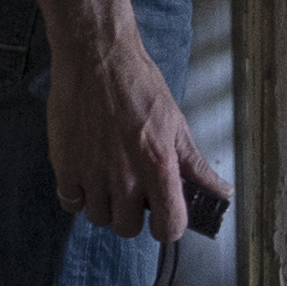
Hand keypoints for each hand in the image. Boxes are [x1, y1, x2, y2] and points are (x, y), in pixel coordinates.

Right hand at [19, 0, 229, 242]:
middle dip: (132, 214)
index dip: (168, 226)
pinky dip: (77, 195)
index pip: (169, 227)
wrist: (95, 57)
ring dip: (104, 204)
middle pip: (127, 228)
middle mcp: (124, 176)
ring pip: (98, 217)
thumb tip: (223, 192)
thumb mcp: (175, 123)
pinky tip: (85, 174)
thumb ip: (195, 165)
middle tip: (131, 189)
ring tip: (106, 177)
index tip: (163, 215)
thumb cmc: (139, 85)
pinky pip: (70, 202)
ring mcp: (91, 173)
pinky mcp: (63, 165)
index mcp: (158, 165)